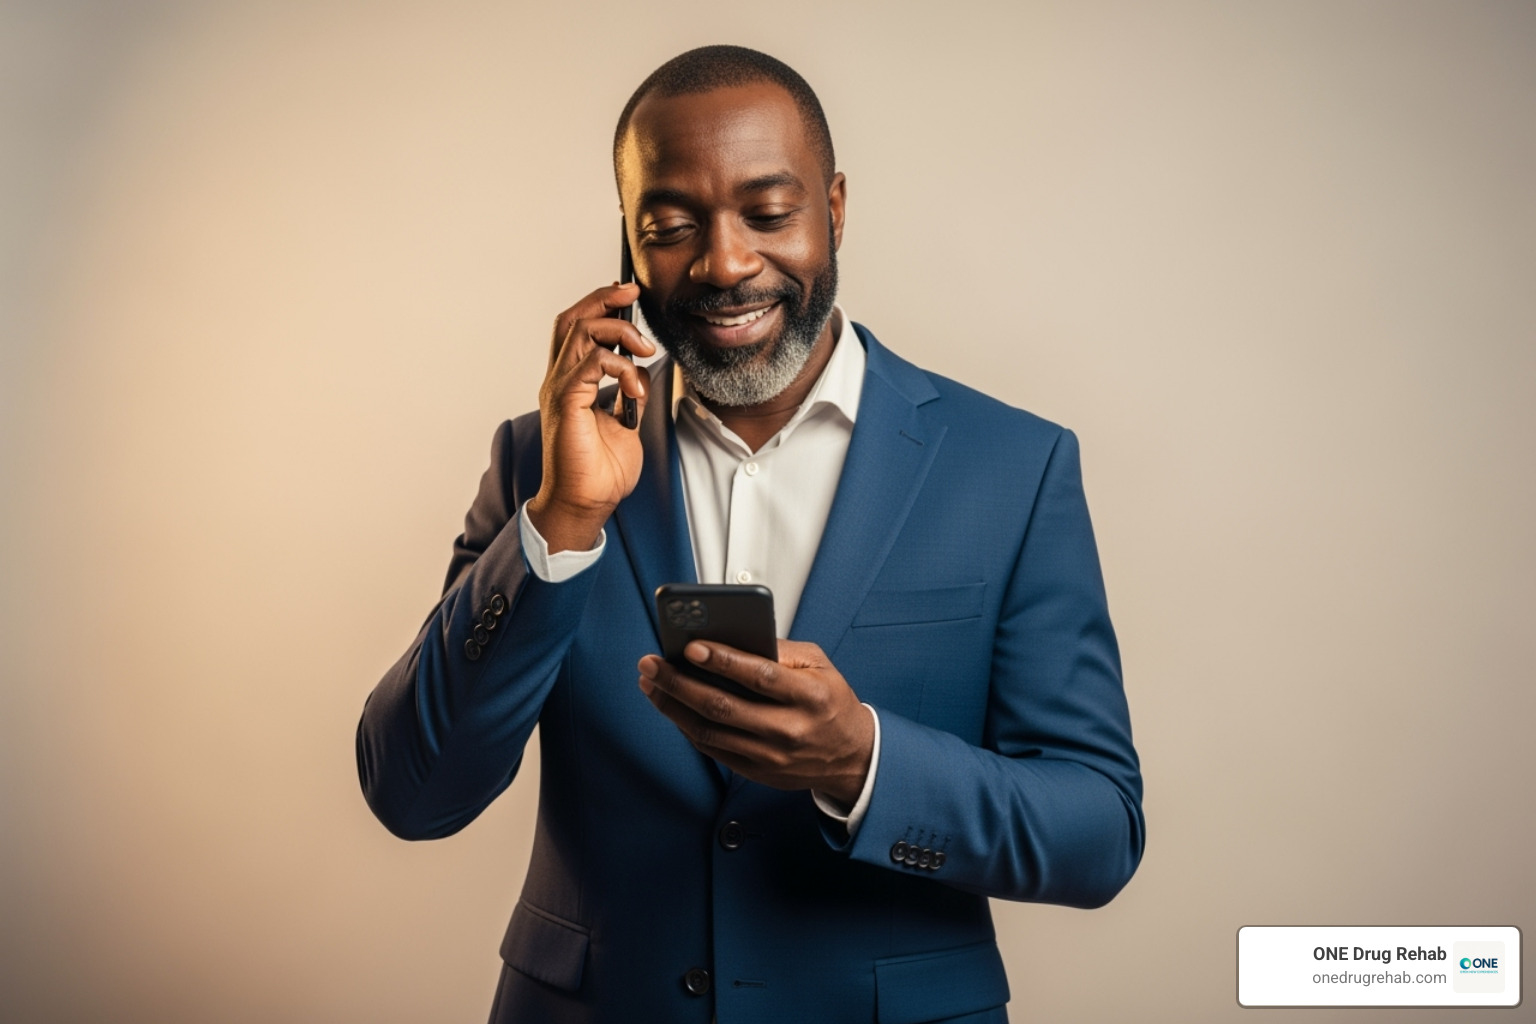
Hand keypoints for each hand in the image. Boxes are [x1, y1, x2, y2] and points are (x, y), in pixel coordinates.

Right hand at [527, 283, 654, 552]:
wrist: (586, 505)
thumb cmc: (600, 472)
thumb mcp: (624, 423)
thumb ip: (628, 394)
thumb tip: (643, 373)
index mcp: (569, 383)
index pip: (575, 328)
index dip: (598, 304)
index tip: (628, 294)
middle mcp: (559, 380)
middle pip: (572, 319)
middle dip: (604, 299)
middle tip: (633, 293)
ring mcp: (559, 390)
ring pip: (581, 332)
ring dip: (620, 331)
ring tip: (645, 350)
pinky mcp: (566, 403)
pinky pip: (591, 363)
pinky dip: (620, 366)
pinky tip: (636, 385)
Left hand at [637, 640, 875, 805]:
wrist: (850, 757)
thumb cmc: (830, 703)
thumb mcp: (820, 666)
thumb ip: (780, 650)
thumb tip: (733, 636)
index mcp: (809, 697)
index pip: (759, 677)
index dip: (722, 661)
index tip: (690, 646)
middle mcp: (788, 729)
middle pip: (723, 706)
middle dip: (679, 682)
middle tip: (652, 663)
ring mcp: (770, 756)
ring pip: (709, 731)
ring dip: (673, 705)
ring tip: (652, 683)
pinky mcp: (756, 772)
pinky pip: (711, 748)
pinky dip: (686, 726)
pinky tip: (672, 706)